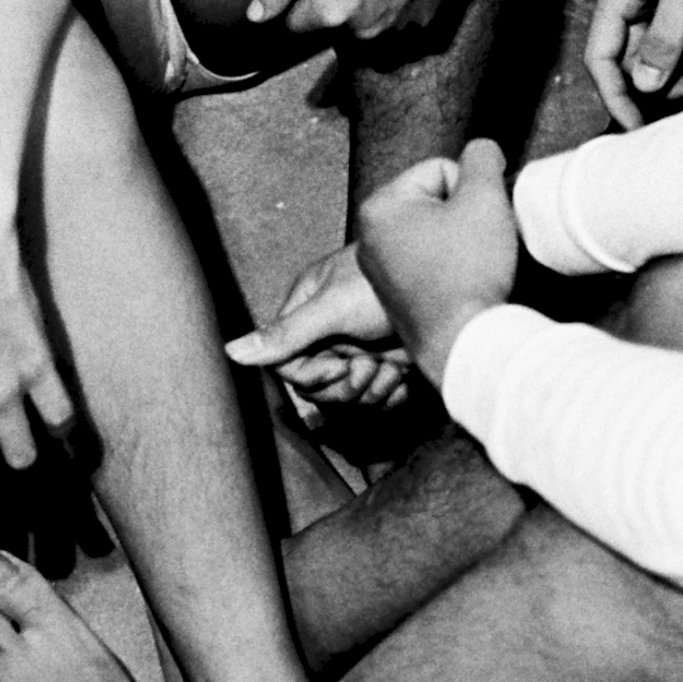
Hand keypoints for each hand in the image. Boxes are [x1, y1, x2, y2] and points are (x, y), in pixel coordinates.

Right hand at [225, 244, 411, 407]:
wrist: (453, 290)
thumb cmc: (387, 283)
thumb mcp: (331, 308)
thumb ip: (283, 335)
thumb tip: (230, 352)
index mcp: (308, 310)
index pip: (288, 364)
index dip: (312, 374)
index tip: (339, 366)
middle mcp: (330, 332)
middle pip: (317, 386)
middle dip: (345, 384)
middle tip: (369, 366)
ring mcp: (359, 348)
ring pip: (347, 396)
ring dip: (372, 390)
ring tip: (391, 366)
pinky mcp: (387, 363)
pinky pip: (377, 398)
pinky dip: (391, 394)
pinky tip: (404, 377)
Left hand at [248, 0, 457, 37]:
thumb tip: (255, 17)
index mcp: (330, 13)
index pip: (295, 24)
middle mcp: (365, 30)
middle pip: (333, 25)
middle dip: (331, 0)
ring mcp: (400, 24)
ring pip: (368, 22)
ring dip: (364, 2)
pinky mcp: (427, 12)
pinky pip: (401, 15)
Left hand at [356, 140, 518, 384]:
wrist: (463, 342)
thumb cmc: (469, 272)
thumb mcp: (486, 197)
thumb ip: (483, 159)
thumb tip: (481, 151)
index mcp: (379, 207)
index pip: (441, 170)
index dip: (471, 191)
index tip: (474, 222)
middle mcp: (369, 237)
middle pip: (435, 202)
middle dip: (463, 217)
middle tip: (475, 246)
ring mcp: (379, 270)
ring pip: (436, 233)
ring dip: (460, 243)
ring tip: (470, 267)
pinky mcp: (395, 297)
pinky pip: (431, 264)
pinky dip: (451, 270)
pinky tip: (462, 286)